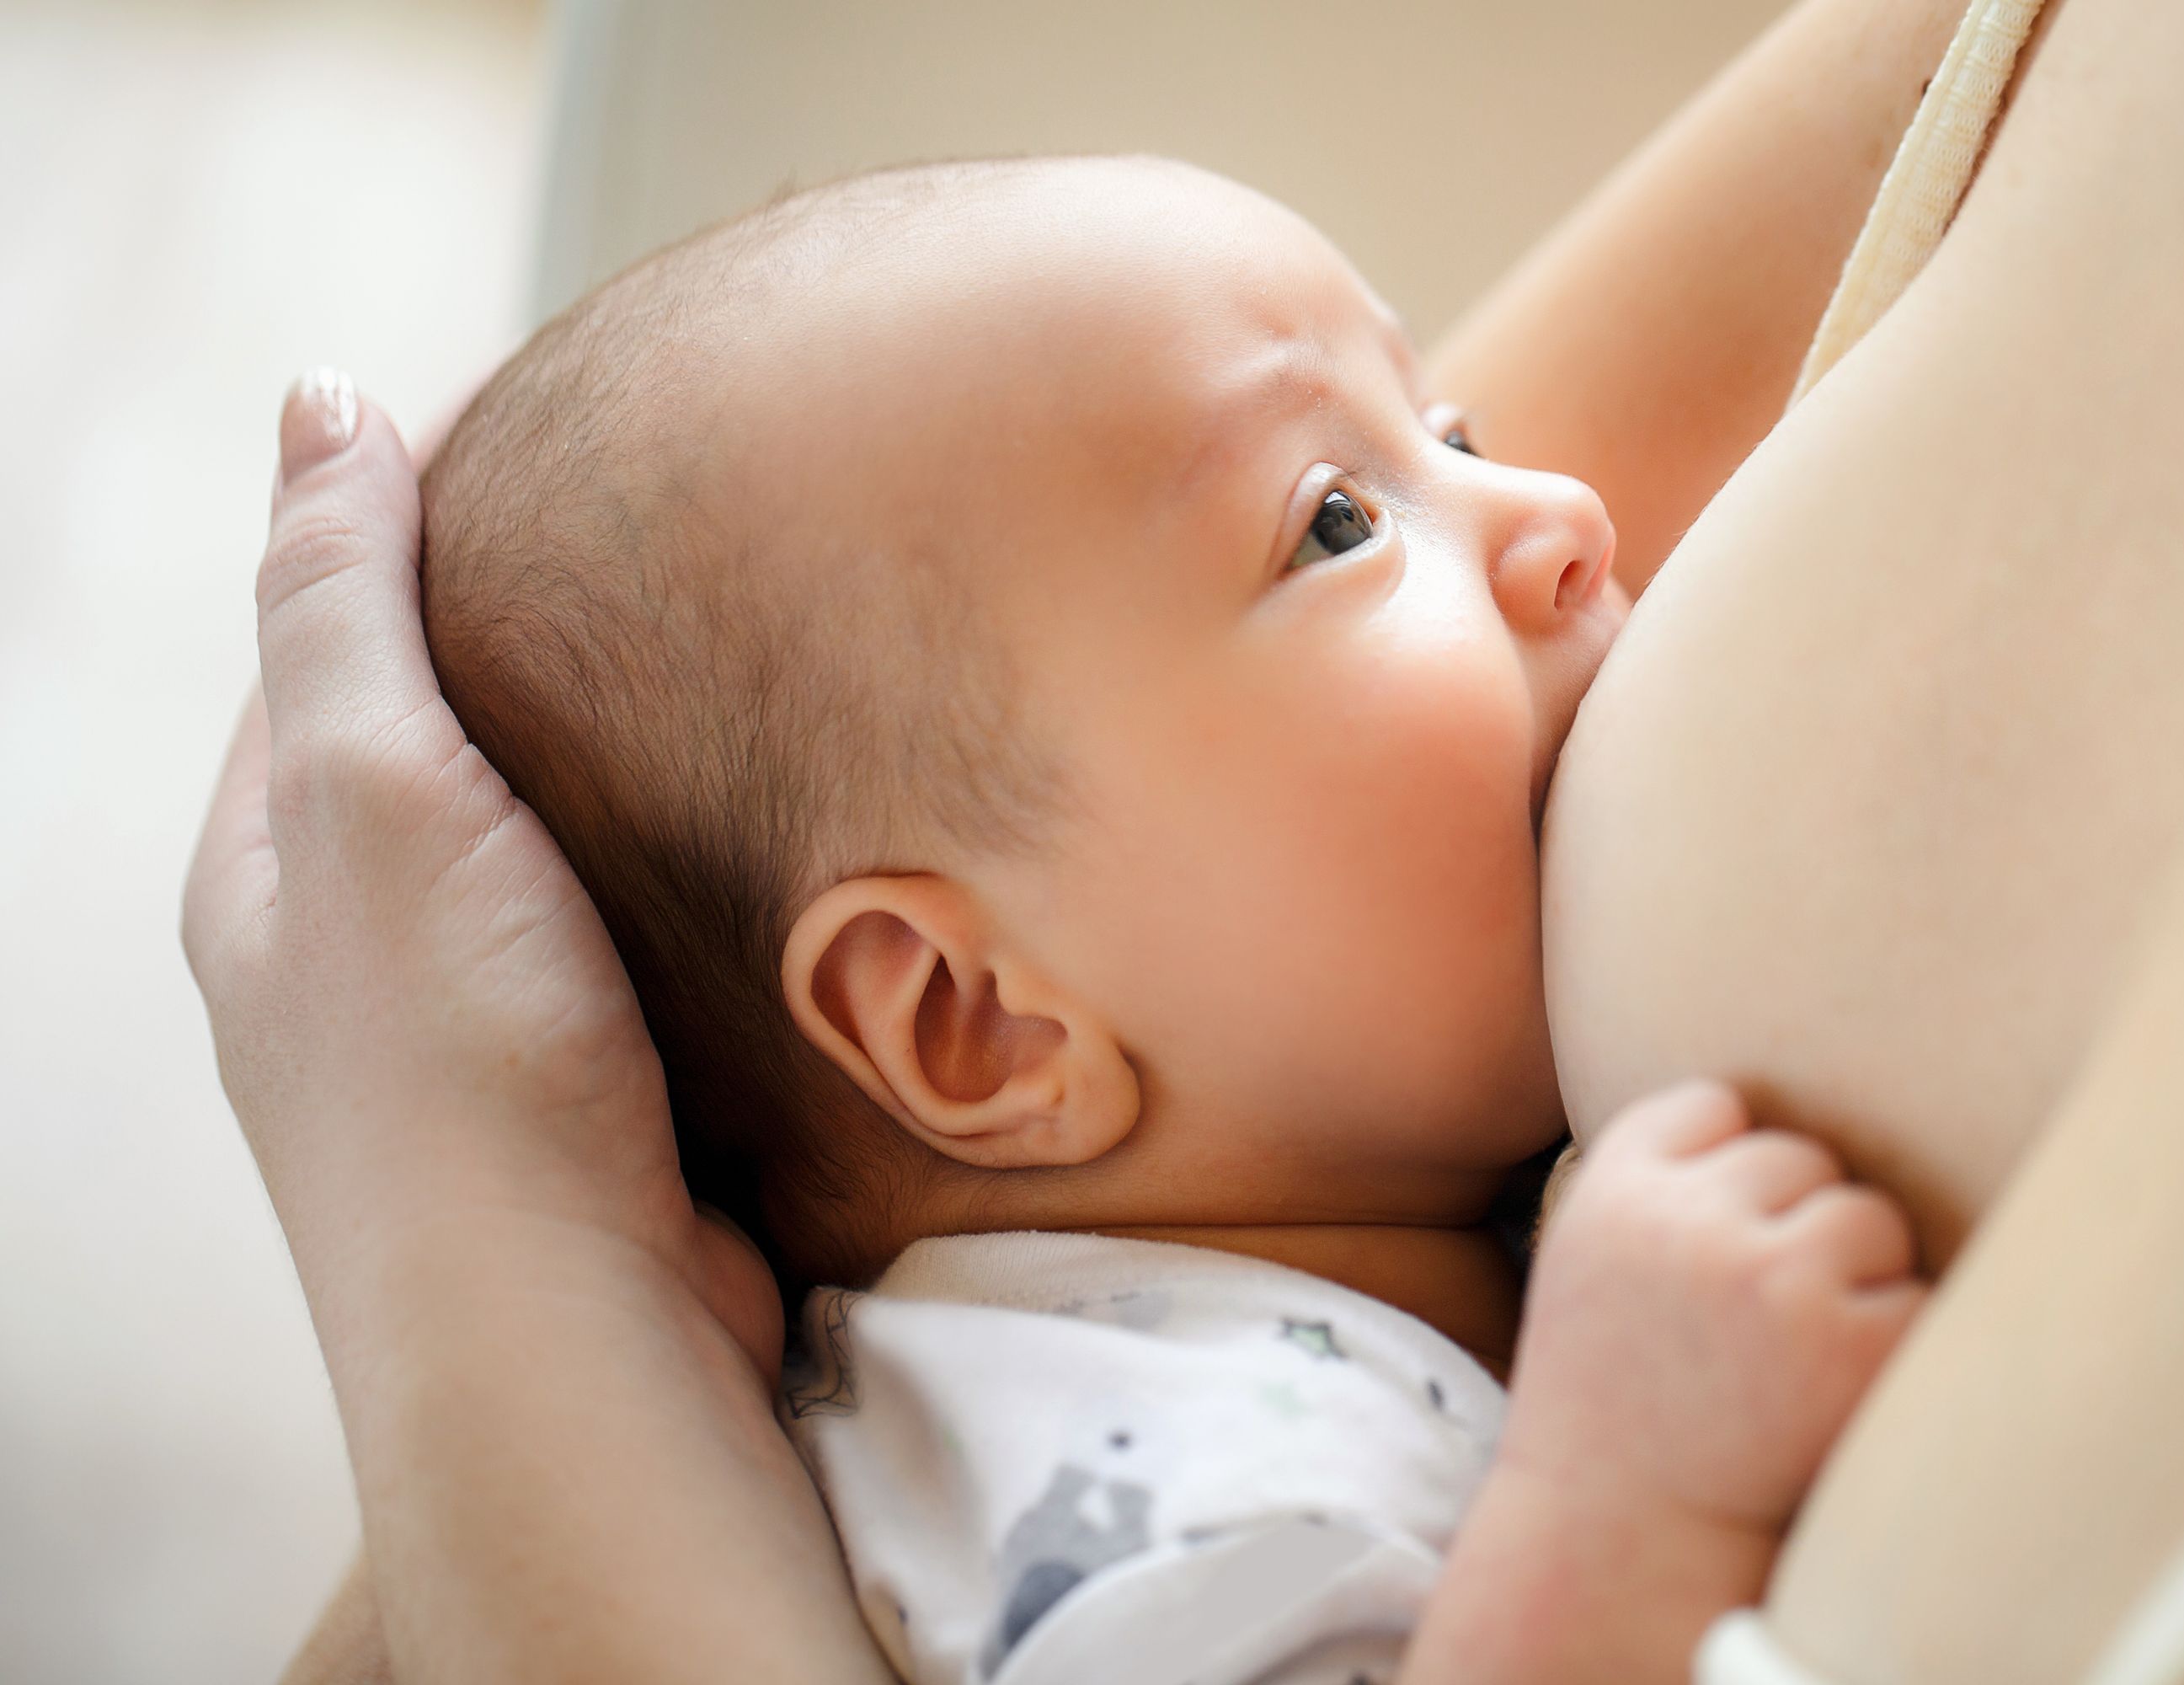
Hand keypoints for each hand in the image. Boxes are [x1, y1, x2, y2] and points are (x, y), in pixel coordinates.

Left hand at [178, 374, 875, 1684]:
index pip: (316, 652)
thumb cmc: (456, 1060)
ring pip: (544, 864)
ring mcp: (473, 1048)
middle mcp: (346, 969)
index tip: (546, 442)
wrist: (569, 1331)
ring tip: (728, 687)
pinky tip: (755, 854)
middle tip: (661, 559)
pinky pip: (633, 954)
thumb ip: (340, 595)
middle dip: (529, 660)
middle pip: (432, 759)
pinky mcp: (591, 1111)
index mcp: (262, 880)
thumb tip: (317, 401)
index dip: (409, 535)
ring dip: (617, 784)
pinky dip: (681, 889)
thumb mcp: (370, 784)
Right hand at [1504, 1081, 1925, 1532]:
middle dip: (1793, 1229)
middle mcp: (1690, 1223)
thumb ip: (1662, 1172)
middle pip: (1803, 1159)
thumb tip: (1788, 1107)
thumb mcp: (1593, 1254)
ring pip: (1869, 1218)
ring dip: (1854, 1279)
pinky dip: (1896, 1344)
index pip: (1716, 1107)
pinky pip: (1921, 1298)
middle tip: (1747, 1326)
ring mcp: (1774, 1282)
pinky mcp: (1853, 1348)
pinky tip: (1832, 1394)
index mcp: (1615, 1190)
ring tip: (1788, 1360)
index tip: (1707, 1248)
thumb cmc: (1617, 1393)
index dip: (1727, 1175)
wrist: (1623, 1539)